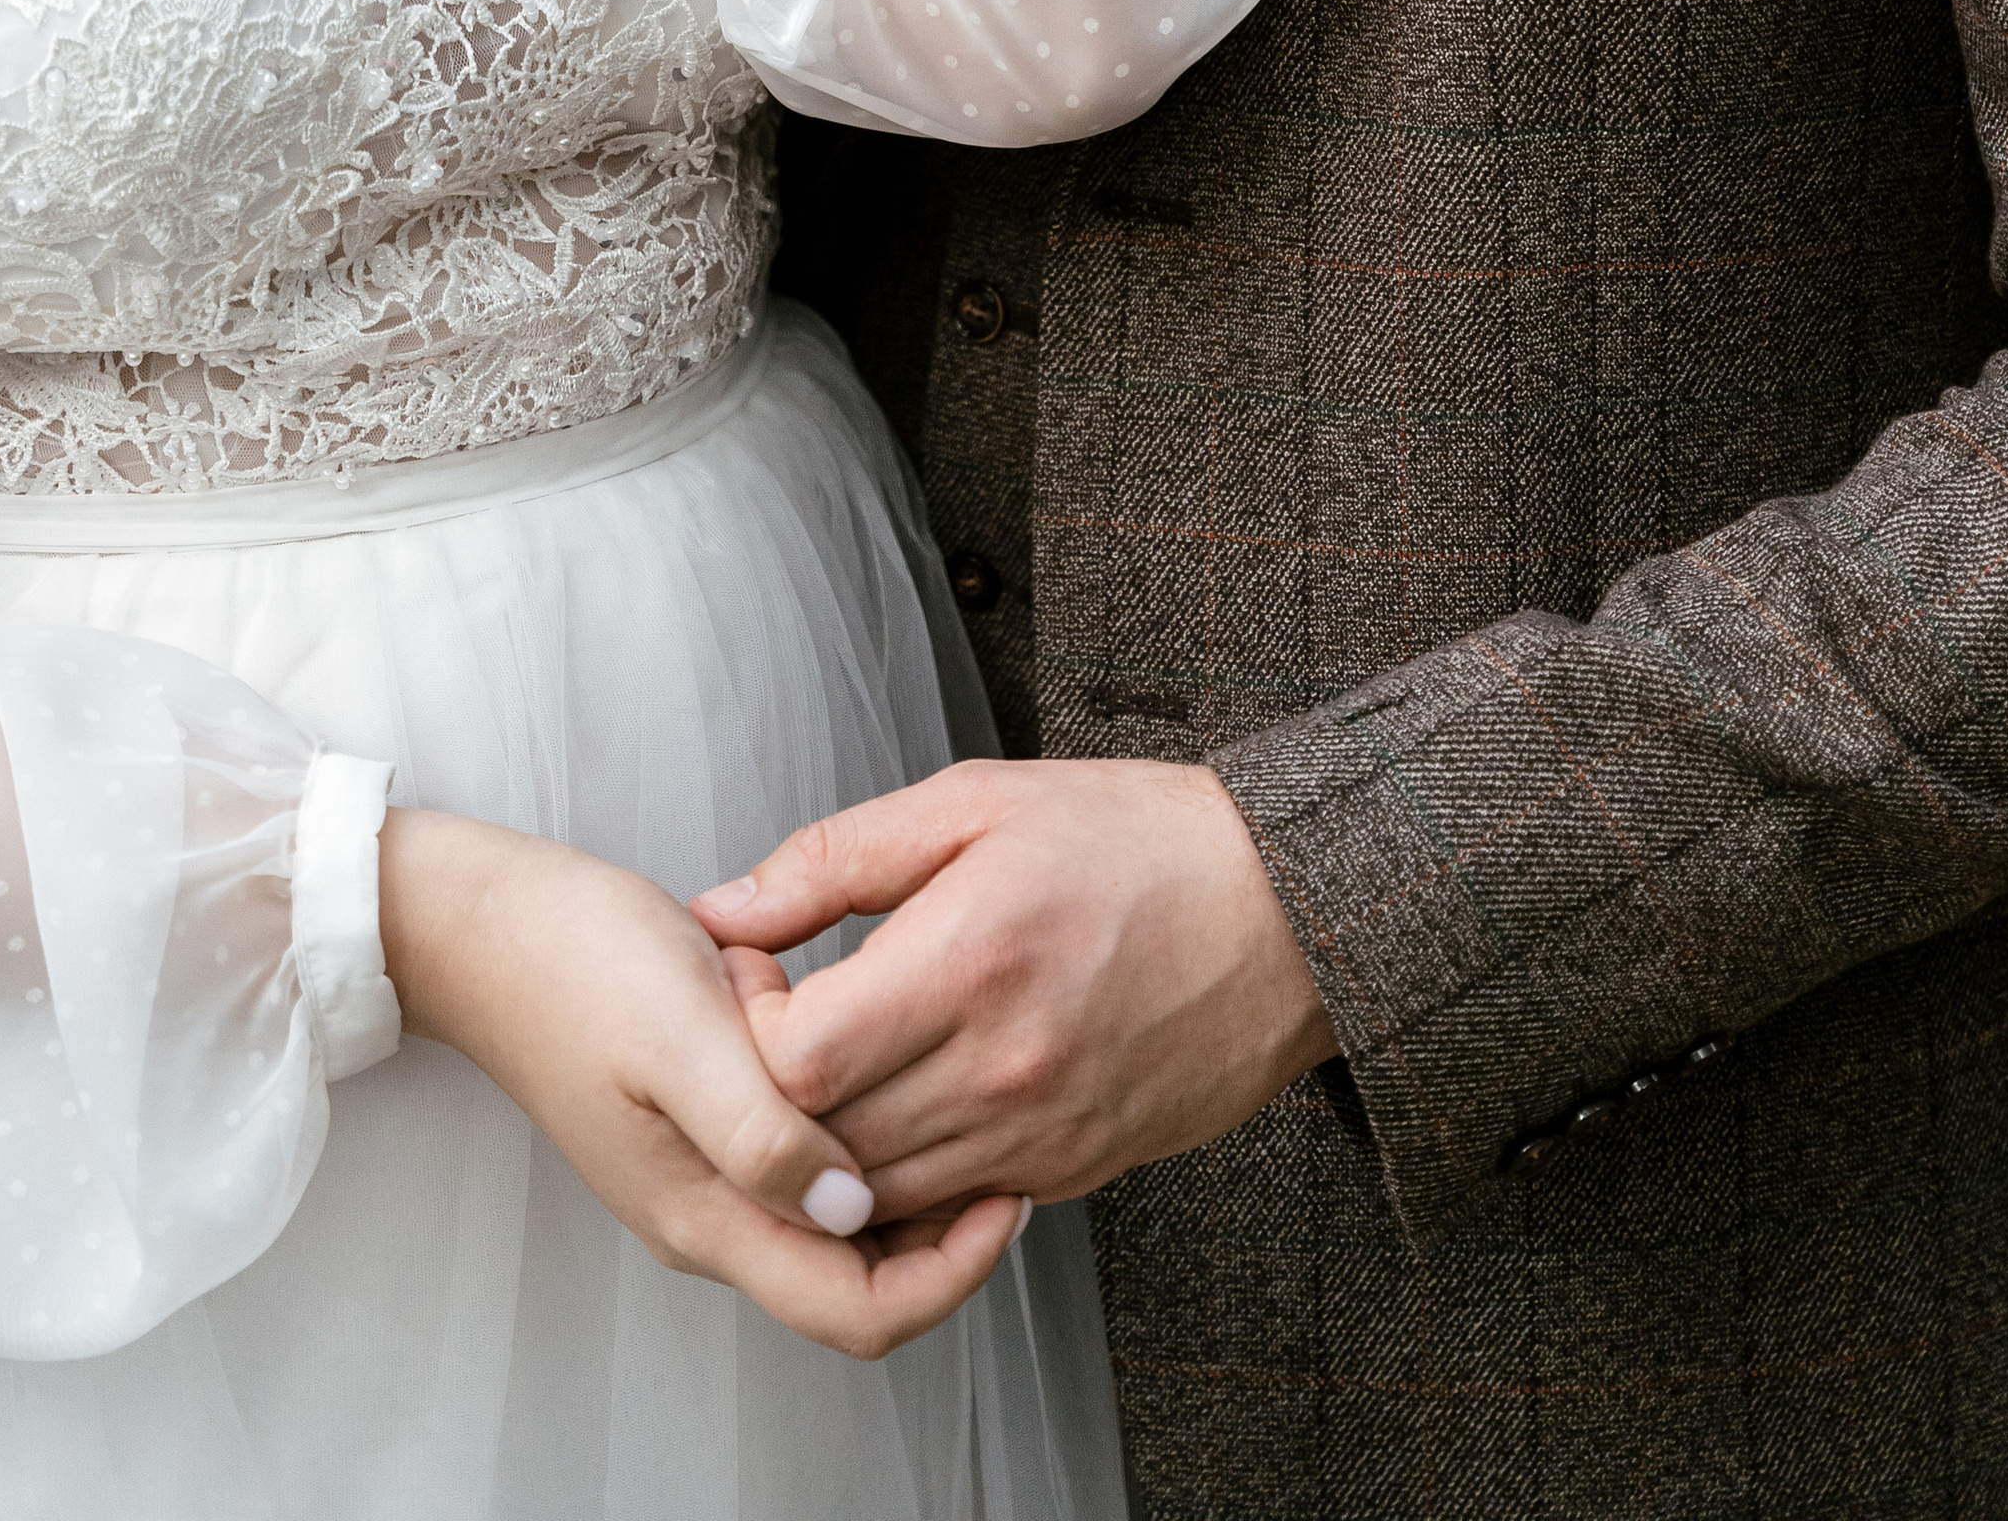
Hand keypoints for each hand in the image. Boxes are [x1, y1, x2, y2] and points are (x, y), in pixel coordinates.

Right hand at [377, 805, 1027, 1355]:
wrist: (480, 926)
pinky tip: (856, 1041)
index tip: (1007, 1192)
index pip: (859, 1312)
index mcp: (706, 1215)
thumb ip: (767, 1130)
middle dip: (932, 1213)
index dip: (951, 1271)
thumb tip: (857, 1209)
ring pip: (835, 1219)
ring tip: (905, 1056)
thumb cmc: (574, 959)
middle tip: (972, 1112)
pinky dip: (847, 1116)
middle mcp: (709, 1218)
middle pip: (858, 1278)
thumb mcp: (682, 1029)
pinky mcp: (699, 1130)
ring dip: (888, 1153)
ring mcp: (701, 1177)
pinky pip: (802, 1162)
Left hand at [691, 758, 1334, 1215]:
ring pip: (880, 1193)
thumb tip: (723, 908)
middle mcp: (1001, 1068)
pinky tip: (906, 1099)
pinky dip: (906, 1171)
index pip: (797, 1063)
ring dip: (833, 1146)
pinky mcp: (1073, 1171)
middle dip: (773, 1096)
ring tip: (834, 1065)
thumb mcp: (975, 802)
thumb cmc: (1132, 838)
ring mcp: (1040, 1134)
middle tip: (773, 1026)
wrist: (1284, 915)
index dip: (747, 1029)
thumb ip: (835, 859)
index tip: (754, 979)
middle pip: (826, 1144)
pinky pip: (951, 1205)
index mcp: (968, 961)